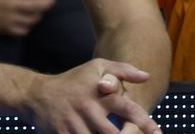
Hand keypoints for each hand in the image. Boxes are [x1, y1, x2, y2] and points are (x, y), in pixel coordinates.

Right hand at [0, 0, 56, 37]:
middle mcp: (12, 5)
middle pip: (37, 5)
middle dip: (47, 1)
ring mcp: (10, 19)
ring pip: (32, 19)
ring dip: (39, 14)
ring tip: (40, 9)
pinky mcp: (5, 30)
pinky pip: (22, 30)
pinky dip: (28, 26)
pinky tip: (27, 21)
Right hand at [24, 59, 157, 133]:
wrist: (37, 94)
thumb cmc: (73, 81)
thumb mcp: (97, 67)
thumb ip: (123, 70)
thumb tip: (147, 76)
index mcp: (101, 93)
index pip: (127, 108)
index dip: (144, 121)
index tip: (157, 131)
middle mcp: (89, 109)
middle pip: (113, 133)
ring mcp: (74, 124)